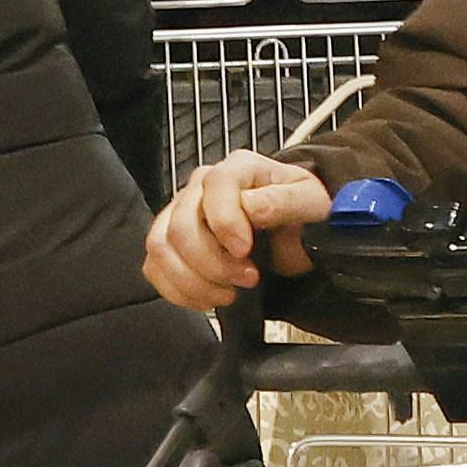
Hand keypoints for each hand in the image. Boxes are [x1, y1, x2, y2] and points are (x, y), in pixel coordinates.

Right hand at [145, 152, 338, 313]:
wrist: (296, 231)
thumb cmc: (301, 210)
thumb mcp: (310, 202)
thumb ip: (285, 202)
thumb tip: (252, 206)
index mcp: (238, 170)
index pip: (214, 187)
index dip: (225, 223)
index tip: (245, 251)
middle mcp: (202, 187)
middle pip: (181, 226)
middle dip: (213, 263)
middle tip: (247, 278)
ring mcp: (181, 213)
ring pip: (161, 248)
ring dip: (194, 281)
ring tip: (229, 292)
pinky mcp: (171, 242)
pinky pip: (155, 267)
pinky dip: (179, 291)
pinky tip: (209, 297)